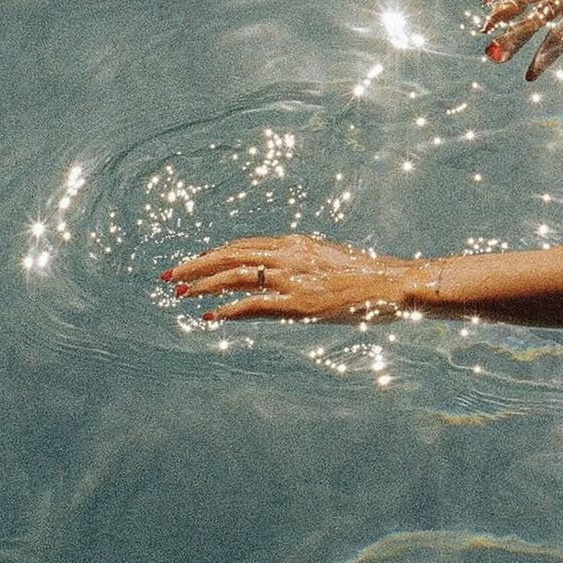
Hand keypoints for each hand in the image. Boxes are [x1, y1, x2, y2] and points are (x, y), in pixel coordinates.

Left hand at [161, 234, 425, 321]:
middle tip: (170, 275)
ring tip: (181, 293)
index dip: (215, 254)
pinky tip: (209, 317)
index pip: (244, 246)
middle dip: (197, 264)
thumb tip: (285, 277)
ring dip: (204, 285)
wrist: (392, 282)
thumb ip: (304, 266)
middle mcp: (288, 255)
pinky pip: (253, 305)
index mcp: (295, 244)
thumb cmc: (367, 276)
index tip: (194, 262)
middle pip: (231, 255)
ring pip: (235, 276)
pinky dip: (227, 310)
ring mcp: (292, 278)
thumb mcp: (330, 263)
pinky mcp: (298, 302)